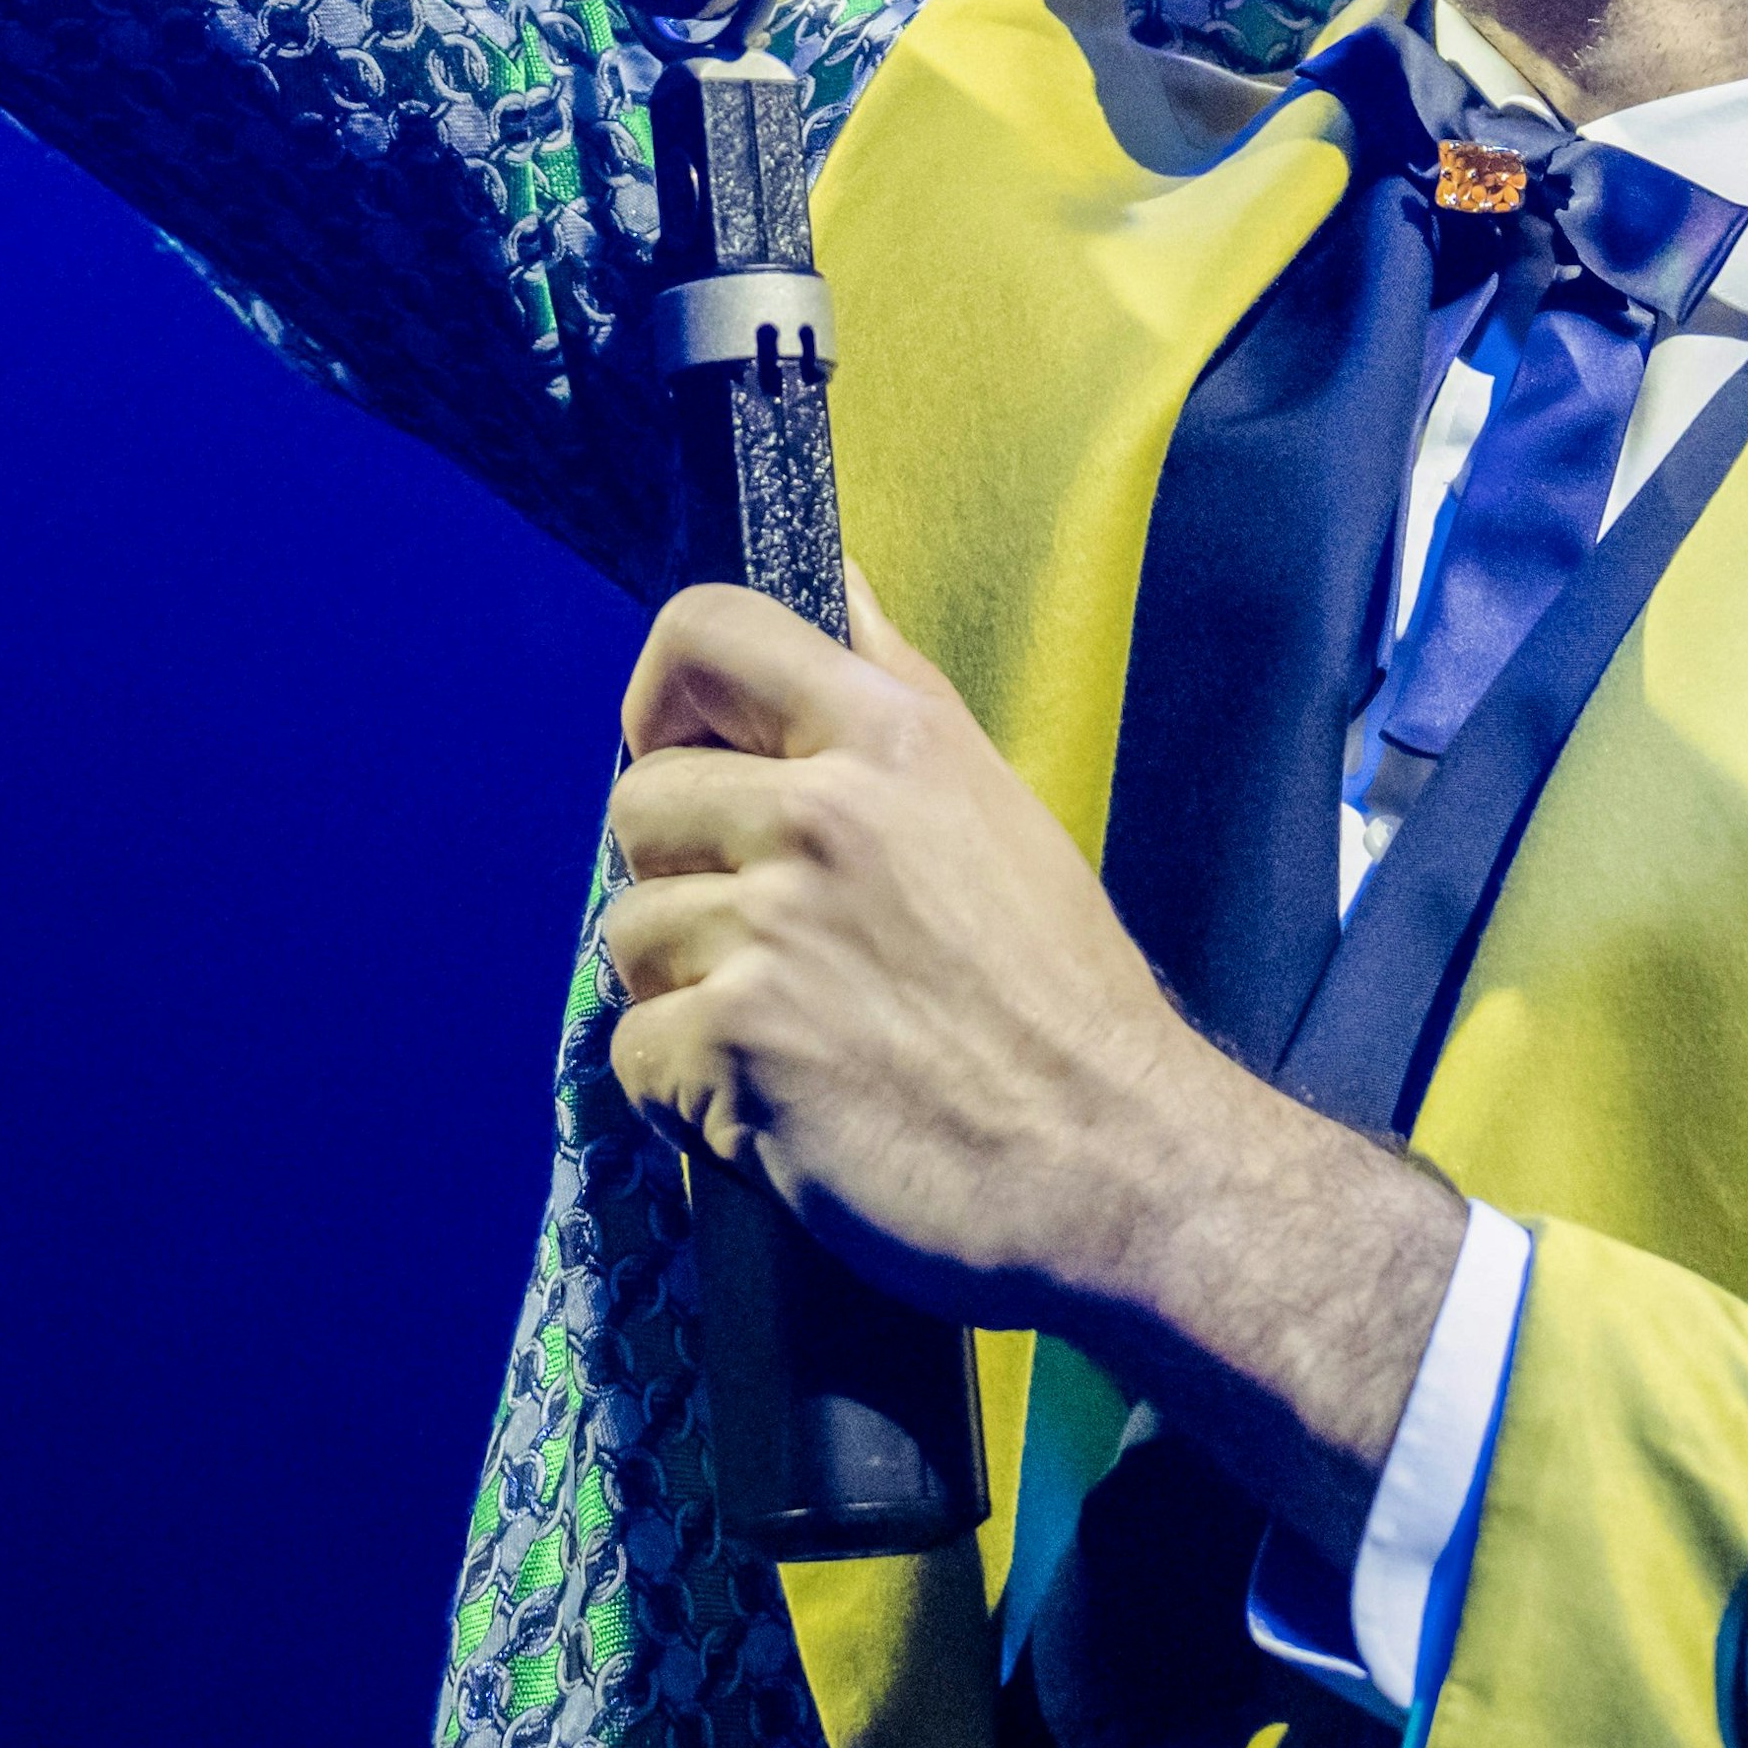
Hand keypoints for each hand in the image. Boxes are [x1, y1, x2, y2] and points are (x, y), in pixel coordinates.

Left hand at [597, 583, 1463, 1544]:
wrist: (1118, 1165)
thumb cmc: (1067, 999)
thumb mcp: (995, 807)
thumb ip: (898, 694)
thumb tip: (840, 581)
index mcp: (890, 737)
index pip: (706, 632)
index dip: (663, 693)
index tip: (682, 751)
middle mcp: (819, 814)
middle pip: (639, 804)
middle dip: (679, 877)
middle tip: (764, 945)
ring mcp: (769, 932)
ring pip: (628, 934)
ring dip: (683, 991)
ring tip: (786, 1034)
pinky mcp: (735, 1045)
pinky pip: (634, 1051)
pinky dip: (686, 1092)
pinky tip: (772, 1105)